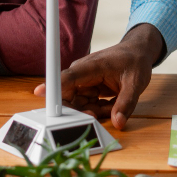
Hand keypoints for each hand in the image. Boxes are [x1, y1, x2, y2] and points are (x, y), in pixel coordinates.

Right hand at [34, 23, 164, 129]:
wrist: (137, 53)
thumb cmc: (135, 62)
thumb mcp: (136, 83)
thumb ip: (126, 104)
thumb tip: (118, 123)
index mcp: (92, 66)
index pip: (68, 77)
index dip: (53, 85)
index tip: (39, 92)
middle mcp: (83, 74)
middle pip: (69, 96)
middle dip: (81, 110)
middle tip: (97, 115)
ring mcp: (84, 82)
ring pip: (79, 104)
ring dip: (95, 111)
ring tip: (114, 104)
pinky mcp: (87, 89)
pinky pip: (87, 106)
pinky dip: (100, 110)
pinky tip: (113, 103)